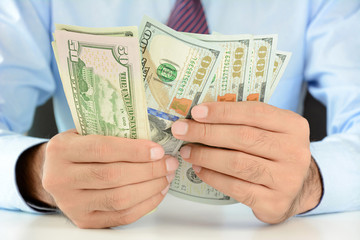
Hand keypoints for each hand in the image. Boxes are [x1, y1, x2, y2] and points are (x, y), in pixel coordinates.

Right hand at [23, 130, 178, 227]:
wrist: (55, 174)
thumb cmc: (77, 150)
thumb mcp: (85, 133)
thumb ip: (111, 134)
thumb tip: (153, 140)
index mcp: (61, 150)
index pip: (102, 149)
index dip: (134, 151)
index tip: (158, 150)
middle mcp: (60, 178)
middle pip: (113, 176)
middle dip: (148, 170)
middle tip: (169, 163)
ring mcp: (71, 204)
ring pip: (119, 199)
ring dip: (150, 188)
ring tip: (166, 177)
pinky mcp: (83, 221)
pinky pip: (121, 216)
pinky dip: (145, 205)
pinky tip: (157, 192)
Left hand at [171, 102, 322, 223]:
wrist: (298, 188)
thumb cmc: (275, 153)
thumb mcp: (271, 130)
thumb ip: (245, 121)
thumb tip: (202, 115)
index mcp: (293, 126)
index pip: (254, 112)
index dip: (222, 111)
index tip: (196, 111)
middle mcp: (294, 151)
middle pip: (243, 137)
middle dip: (206, 132)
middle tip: (181, 130)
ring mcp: (287, 179)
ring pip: (237, 163)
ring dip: (206, 156)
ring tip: (187, 151)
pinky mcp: (274, 202)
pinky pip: (236, 187)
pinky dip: (213, 177)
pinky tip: (199, 169)